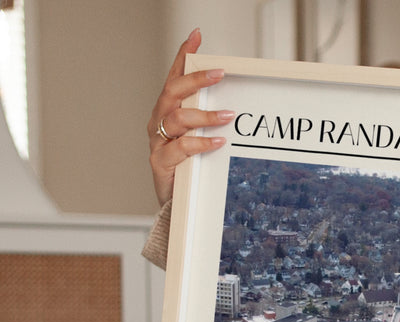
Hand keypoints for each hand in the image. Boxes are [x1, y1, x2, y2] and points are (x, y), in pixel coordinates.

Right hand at [147, 28, 232, 205]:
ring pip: (177, 119)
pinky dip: (201, 143)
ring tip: (228, 116)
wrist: (175, 202)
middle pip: (173, 92)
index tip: (196, 36)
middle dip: (195, 80)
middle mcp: (159, 122)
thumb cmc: (189, 166)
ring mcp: (158, 141)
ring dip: (204, 115)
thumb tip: (236, 104)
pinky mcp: (161, 163)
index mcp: (167, 111)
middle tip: (219, 73)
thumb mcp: (199, 138)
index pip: (174, 77)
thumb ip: (209, 120)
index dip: (183, 56)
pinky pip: (181, 148)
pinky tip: (218, 142)